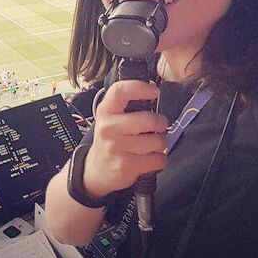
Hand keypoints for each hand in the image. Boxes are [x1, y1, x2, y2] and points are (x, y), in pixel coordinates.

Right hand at [82, 80, 167, 198]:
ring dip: (160, 143)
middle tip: (158, 126)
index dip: (141, 88)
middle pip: (148, 119)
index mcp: (105, 111)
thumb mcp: (111, 117)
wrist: (96, 170)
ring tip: (151, 144)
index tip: (155, 91)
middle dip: (161, 122)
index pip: (120, 91)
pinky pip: (158, 159)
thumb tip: (152, 86)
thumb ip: (128, 102)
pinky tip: (149, 158)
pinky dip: (159, 160)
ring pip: (157, 141)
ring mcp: (117, 148)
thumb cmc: (111, 139)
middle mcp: (109, 128)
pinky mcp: (127, 166)